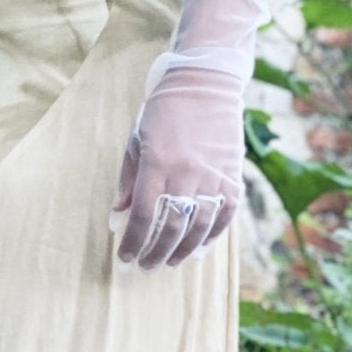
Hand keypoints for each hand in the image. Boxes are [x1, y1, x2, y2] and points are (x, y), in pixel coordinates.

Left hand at [110, 64, 244, 269]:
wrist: (204, 84)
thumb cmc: (163, 112)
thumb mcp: (136, 141)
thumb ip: (128, 181)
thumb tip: (118, 215)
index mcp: (157, 165)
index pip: (144, 216)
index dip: (133, 241)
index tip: (124, 257)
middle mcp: (186, 174)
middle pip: (170, 227)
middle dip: (155, 252)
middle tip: (146, 266)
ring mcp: (213, 176)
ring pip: (199, 226)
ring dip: (183, 250)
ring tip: (171, 262)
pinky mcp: (232, 176)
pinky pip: (225, 214)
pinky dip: (213, 235)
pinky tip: (200, 247)